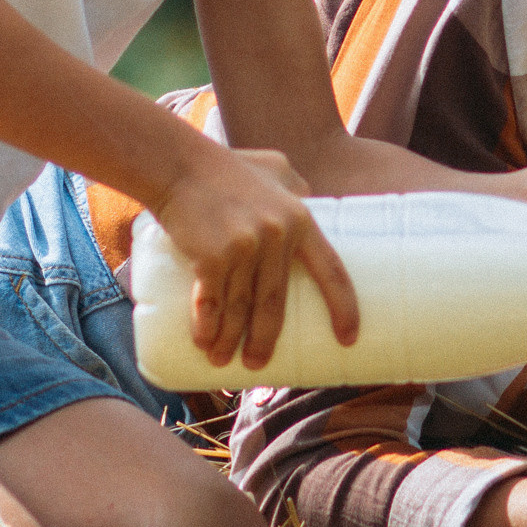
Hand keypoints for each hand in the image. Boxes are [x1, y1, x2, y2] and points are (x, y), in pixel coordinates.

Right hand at [156, 145, 359, 367]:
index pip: (331, 270)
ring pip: (241, 308)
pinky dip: (207, 327)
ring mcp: (246, 246)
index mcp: (300, 219)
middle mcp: (278, 235)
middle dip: (265, 340)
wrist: (178, 163)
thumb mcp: (275, 168)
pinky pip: (212, 302)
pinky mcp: (213, 255)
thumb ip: (296, 187)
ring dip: (230, 341)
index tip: (348, 339)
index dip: (343, 307)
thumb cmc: (227, 167)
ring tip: (223, 361)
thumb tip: (314, 203)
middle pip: (275, 302)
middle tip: (257, 363)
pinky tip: (205, 344)